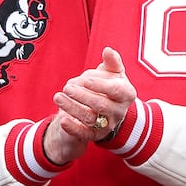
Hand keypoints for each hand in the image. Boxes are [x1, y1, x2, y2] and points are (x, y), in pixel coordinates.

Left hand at [42, 47, 135, 164]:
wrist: (106, 109)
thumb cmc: (109, 86)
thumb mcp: (112, 72)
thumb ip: (112, 61)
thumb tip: (108, 51)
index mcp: (126, 94)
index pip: (117, 90)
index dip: (101, 85)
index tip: (86, 80)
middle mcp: (119, 111)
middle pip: (101, 105)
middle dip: (82, 96)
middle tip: (67, 87)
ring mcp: (107, 124)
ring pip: (90, 118)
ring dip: (72, 108)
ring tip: (58, 97)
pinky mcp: (95, 135)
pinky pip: (84, 134)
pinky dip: (73, 128)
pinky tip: (62, 120)